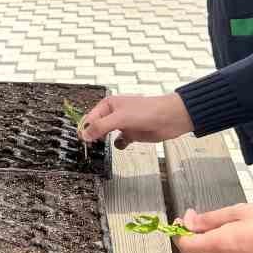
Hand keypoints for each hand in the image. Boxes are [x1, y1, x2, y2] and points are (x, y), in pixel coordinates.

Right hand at [78, 92, 192, 144]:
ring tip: (100, 147)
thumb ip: (101, 127)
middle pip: (97, 127)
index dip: (85, 130)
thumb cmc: (148, 110)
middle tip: (89, 147)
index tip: (82, 141)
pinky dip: (119, 145)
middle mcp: (114, 114)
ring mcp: (123, 125)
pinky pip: (119, 142)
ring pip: (106, 135)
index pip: (90, 118)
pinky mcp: (131, 134)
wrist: (170, 118)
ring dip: (104, 141)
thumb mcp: (120, 118)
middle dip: (93, 136)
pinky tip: (122, 144)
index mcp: (109, 105)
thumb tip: (85, 134)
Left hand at [173, 200, 252, 252]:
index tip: (182, 220)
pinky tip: (232, 234)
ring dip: (206, 243)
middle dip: (193, 236)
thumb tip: (189, 221)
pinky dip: (220, 248)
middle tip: (197, 216)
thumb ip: (211, 219)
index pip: (187, 247)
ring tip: (217, 223)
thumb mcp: (239, 212)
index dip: (179, 234)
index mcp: (223, 244)